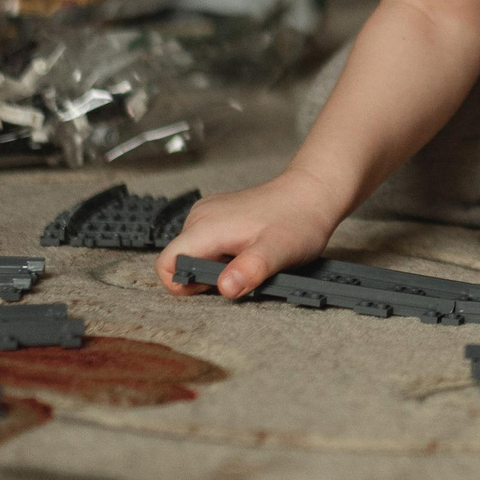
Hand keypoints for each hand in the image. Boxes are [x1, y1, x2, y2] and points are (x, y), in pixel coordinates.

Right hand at [155, 168, 346, 299]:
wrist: (313, 192)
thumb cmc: (299, 219)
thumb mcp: (278, 251)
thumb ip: (250, 269)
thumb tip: (225, 287)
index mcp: (205, 226)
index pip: (165, 265)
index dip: (183, 285)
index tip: (215, 286)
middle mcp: (200, 217)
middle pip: (180, 261)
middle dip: (205, 278)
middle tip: (241, 274)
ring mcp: (209, 214)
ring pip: (194, 254)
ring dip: (216, 267)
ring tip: (249, 261)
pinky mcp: (219, 215)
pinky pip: (207, 244)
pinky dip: (223, 256)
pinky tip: (249, 250)